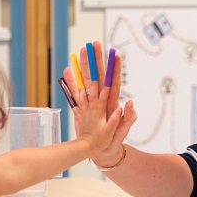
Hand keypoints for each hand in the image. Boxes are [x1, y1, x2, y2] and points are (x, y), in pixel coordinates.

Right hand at [64, 41, 136, 164]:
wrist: (101, 152)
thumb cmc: (113, 142)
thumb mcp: (122, 132)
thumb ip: (127, 119)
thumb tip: (130, 104)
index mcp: (111, 103)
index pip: (113, 82)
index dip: (114, 69)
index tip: (115, 54)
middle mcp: (101, 99)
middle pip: (98, 76)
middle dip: (96, 60)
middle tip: (94, 44)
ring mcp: (91, 102)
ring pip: (86, 81)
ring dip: (83, 67)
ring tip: (79, 51)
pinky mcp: (82, 108)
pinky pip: (75, 92)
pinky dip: (71, 82)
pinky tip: (67, 71)